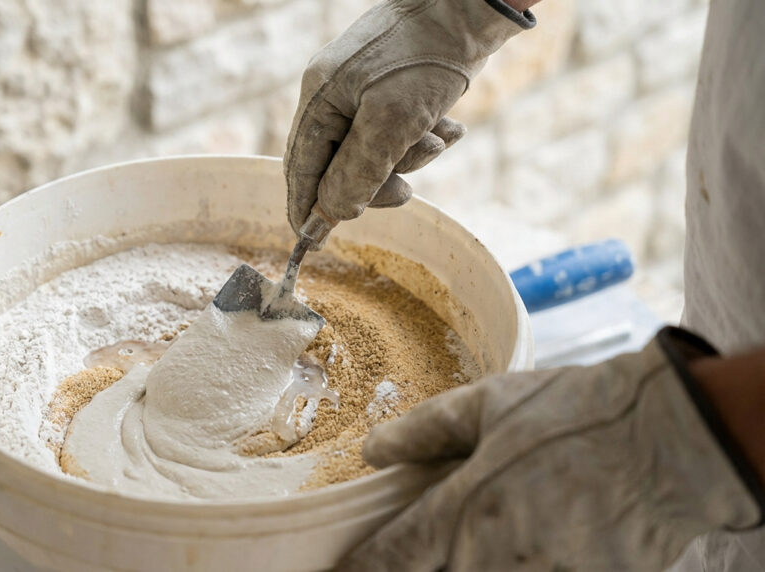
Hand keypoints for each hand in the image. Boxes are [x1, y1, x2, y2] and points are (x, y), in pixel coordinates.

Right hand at [284, 0, 533, 236]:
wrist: (471, 6)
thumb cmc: (427, 57)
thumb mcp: (392, 122)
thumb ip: (358, 172)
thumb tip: (333, 214)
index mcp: (320, 98)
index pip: (300, 166)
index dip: (305, 207)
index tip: (311, 242)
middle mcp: (334, 94)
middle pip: (338, 165)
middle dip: (377, 181)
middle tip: (406, 192)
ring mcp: (362, 91)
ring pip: (374, 153)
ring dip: (410, 157)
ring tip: (439, 138)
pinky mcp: (393, 90)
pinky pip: (398, 133)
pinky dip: (423, 138)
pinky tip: (449, 126)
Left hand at [338, 328, 762, 570]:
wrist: (670, 440)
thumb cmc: (575, 413)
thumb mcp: (490, 404)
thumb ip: (424, 430)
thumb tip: (372, 449)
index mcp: (464, 511)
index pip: (392, 559)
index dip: (360, 571)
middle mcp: (494, 559)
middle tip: (419, 553)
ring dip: (466, 571)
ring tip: (479, 543)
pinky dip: (522, 571)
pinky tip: (521, 550)